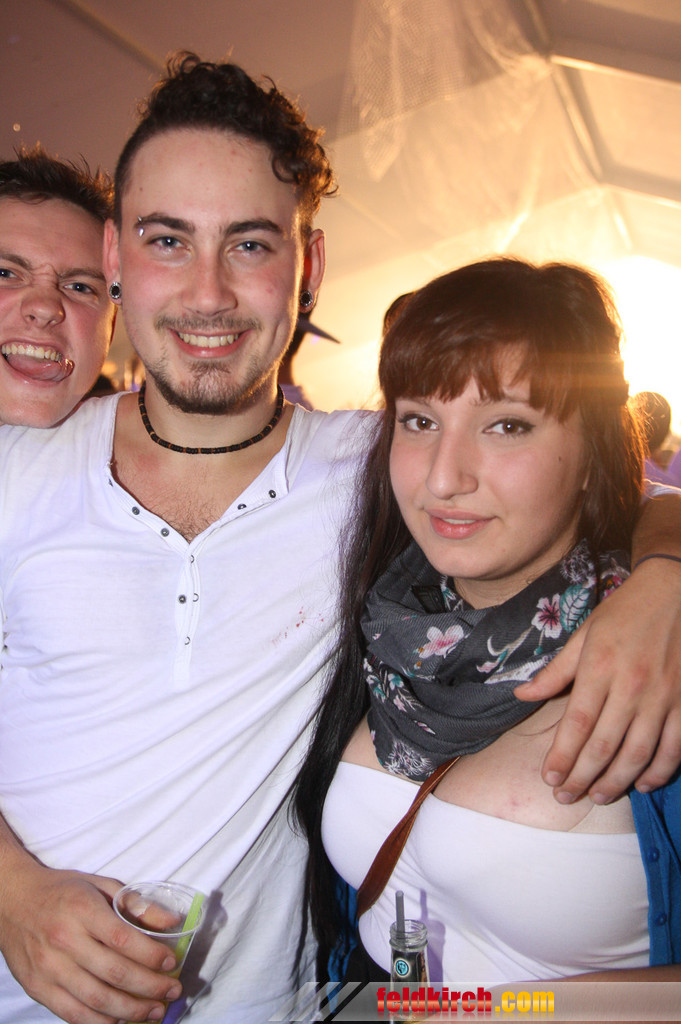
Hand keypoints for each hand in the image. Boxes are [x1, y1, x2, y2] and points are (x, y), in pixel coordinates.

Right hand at [0, 858, 181, 1022]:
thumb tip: (172, 922)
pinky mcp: (37, 988)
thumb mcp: (100, 885)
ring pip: (96, 999)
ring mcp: (49, 968)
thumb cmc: (62, 891)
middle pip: (114, 973)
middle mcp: (64, 940)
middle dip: (150, 987)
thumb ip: (136, 904)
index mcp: (82, 909)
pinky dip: (100, 1022)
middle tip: (172, 991)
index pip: (123, 939)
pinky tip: (120, 1020)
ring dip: (131, 1011)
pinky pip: (72, 1014)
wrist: (12, 901)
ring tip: (154, 1012)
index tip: (171, 963)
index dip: (151, 956)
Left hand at [514, 559, 680, 803]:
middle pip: (604, 745)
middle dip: (582, 777)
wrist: (676, 591)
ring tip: (597, 797)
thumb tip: (522, 695)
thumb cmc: (626, 612)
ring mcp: (663, 697)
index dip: (563, 756)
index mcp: (601, 668)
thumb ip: (555, 671)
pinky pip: (675, 747)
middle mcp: (632, 686)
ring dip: (617, 781)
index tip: (550, 778)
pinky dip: (660, 771)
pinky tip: (643, 784)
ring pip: (639, 753)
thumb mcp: (585, 633)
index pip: (577, 723)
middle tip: (566, 798)